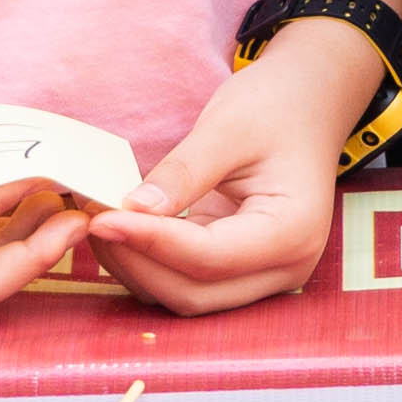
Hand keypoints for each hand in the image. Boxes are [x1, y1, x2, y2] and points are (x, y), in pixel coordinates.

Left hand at [95, 44, 367, 314]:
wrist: (307, 104)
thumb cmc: (276, 107)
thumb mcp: (228, 127)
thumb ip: (183, 173)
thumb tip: (133, 209)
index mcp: (292, 232)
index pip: (208, 258)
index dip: (150, 242)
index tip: (102, 218)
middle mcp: (283, 267)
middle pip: (195, 294)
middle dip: (138, 263)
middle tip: (94, 220)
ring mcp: (263, 274)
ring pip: (186, 296)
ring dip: (138, 267)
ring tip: (100, 220)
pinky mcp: (239, 268)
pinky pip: (187, 280)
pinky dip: (150, 262)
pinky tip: (122, 227)